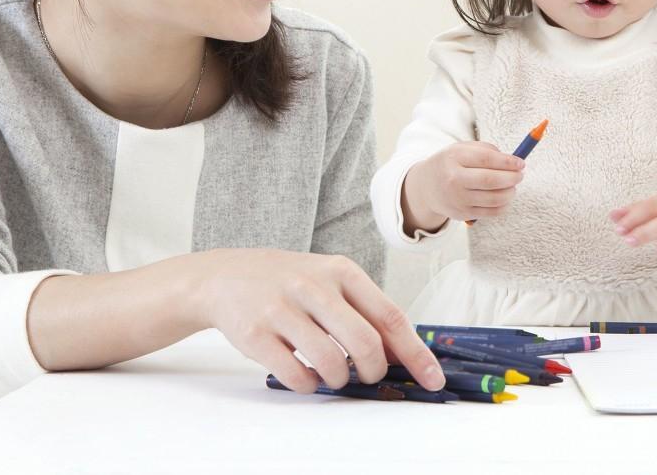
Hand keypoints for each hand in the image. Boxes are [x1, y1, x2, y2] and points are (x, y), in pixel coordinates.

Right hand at [193, 248, 445, 393]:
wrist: (225, 275)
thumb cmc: (288, 281)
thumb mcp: (329, 279)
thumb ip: (364, 310)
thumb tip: (403, 353)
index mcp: (341, 271)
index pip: (390, 317)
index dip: (416, 354)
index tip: (432, 378)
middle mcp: (313, 286)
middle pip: (365, 343)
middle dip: (374, 371)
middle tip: (367, 376)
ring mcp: (282, 309)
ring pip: (331, 362)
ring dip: (339, 380)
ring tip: (332, 373)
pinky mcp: (255, 334)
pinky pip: (296, 375)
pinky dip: (309, 385)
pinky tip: (305, 375)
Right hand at [401, 141, 524, 230]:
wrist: (426, 187)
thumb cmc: (451, 164)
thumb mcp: (461, 149)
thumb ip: (486, 150)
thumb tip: (512, 161)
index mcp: (454, 158)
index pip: (485, 159)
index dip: (507, 161)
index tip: (521, 163)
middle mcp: (454, 179)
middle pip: (491, 180)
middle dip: (512, 178)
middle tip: (520, 175)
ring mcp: (458, 199)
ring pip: (494, 198)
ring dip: (510, 192)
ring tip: (512, 186)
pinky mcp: (463, 214)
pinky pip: (492, 212)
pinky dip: (504, 205)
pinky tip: (505, 197)